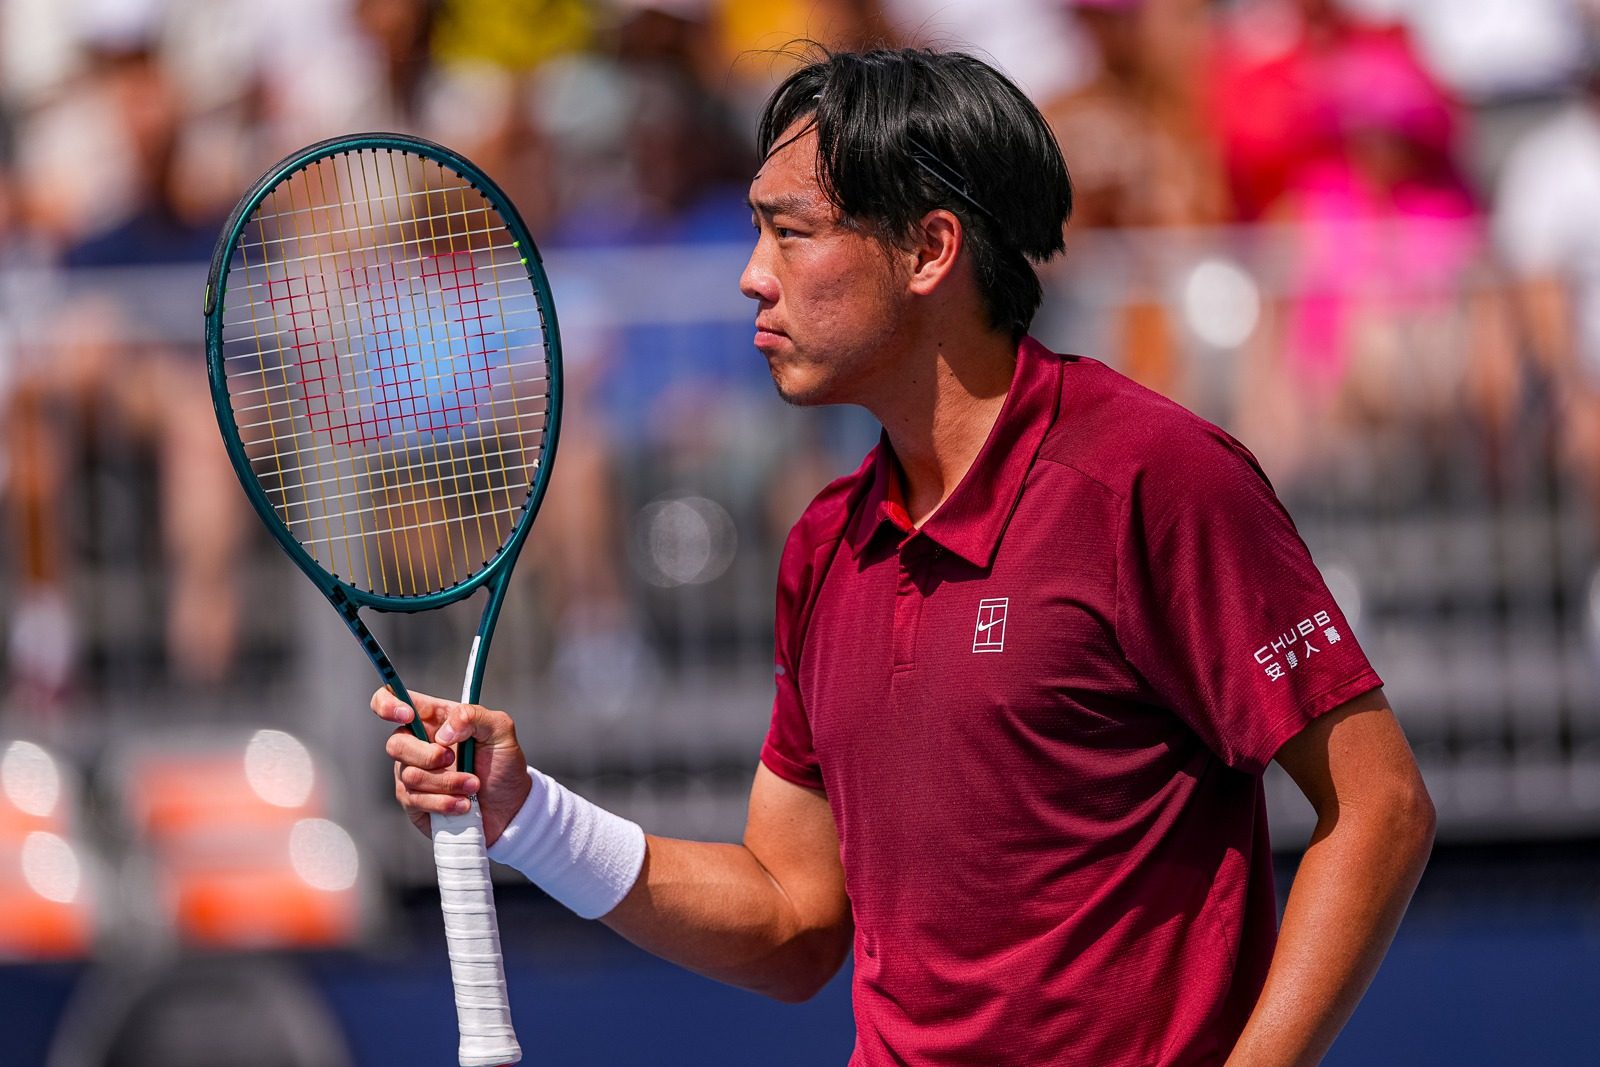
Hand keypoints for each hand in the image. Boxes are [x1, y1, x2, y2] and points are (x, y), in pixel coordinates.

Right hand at [371, 688, 533, 845]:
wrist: (509, 807)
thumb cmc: (503, 764)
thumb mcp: (501, 730)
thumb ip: (474, 715)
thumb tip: (443, 733)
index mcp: (434, 718)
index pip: (391, 700)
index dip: (388, 704)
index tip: (407, 716)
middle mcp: (417, 744)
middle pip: (395, 744)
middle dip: (428, 756)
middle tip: (454, 759)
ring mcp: (412, 773)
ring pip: (410, 775)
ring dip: (447, 782)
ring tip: (473, 785)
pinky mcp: (414, 802)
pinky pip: (416, 800)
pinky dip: (445, 802)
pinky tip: (464, 804)